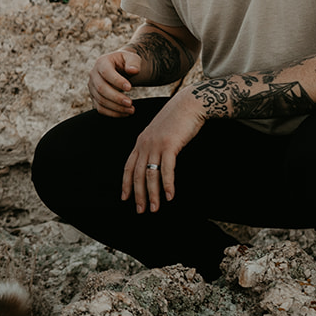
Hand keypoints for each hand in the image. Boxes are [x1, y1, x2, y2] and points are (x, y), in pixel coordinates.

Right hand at [89, 48, 143, 115]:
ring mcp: (92, 87)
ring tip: (131, 110)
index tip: (130, 88)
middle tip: (130, 103)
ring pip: (100, 100)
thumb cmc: (127, 62)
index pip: (106, 72)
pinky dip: (113, 113)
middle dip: (116, 98)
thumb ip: (134, 62)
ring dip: (116, 107)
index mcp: (102, 62)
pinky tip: (125, 113)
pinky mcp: (94, 98)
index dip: (117, 81)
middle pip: (101, 89)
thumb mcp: (132, 58)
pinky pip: (100, 109)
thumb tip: (133, 70)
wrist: (120, 68)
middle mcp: (93, 75)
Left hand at [121, 90, 206, 211]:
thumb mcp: (160, 133)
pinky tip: (170, 196)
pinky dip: (168, 185)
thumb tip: (154, 161)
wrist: (190, 104)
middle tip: (140, 211)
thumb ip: (154, 146)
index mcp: (141, 142)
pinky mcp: (170, 145)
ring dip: (153, 194)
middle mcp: (145, 144)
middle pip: (138, 175)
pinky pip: (167, 170)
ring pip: (151, 175)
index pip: (129, 167)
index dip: (126, 184)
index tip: (125, 198)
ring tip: (155, 209)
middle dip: (138, 195)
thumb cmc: (178, 119)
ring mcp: (156, 145)